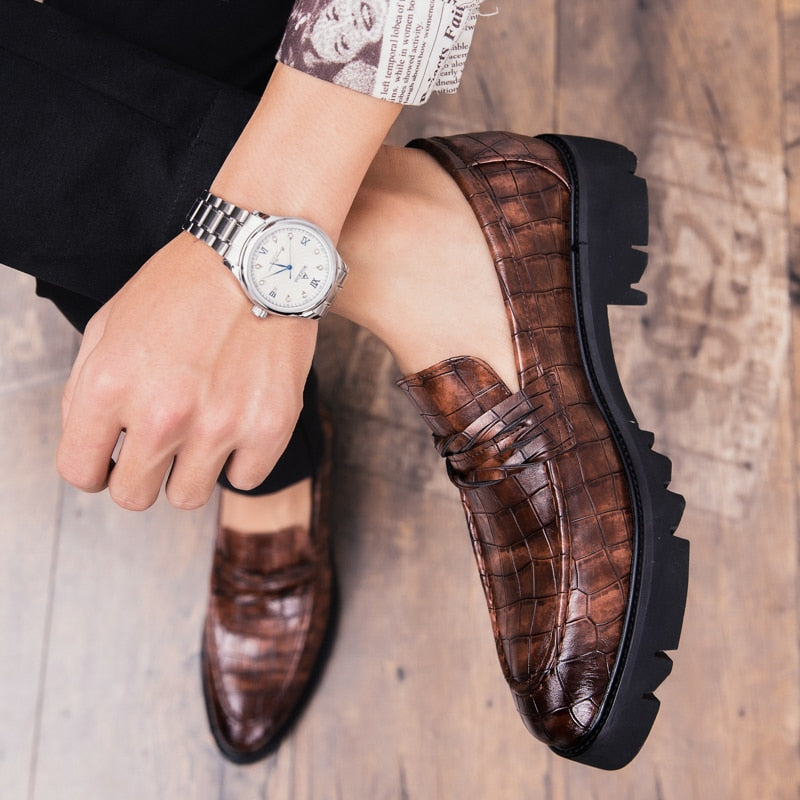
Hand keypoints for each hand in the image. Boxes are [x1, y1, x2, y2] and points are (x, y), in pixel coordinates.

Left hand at [57, 233, 316, 510]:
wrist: (259, 259)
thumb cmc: (184, 287)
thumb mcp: (111, 323)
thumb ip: (87, 388)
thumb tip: (93, 444)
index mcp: (109, 385)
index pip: (80, 472)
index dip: (93, 468)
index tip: (111, 460)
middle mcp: (161, 413)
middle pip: (133, 496)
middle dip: (140, 475)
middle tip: (159, 447)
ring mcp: (220, 425)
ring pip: (187, 497)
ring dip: (190, 469)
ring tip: (203, 429)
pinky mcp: (270, 428)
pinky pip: (244, 478)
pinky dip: (241, 457)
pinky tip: (241, 419)